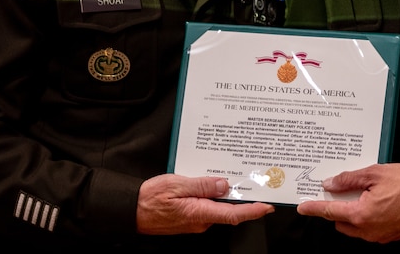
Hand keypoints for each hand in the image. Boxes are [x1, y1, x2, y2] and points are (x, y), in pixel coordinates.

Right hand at [136, 174, 273, 234]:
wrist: (132, 210)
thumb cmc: (151, 198)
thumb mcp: (177, 185)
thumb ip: (203, 185)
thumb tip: (224, 185)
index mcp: (199, 212)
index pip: (232, 214)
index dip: (252, 211)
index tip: (267, 206)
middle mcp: (201, 220)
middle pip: (228, 209)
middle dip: (243, 197)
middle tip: (256, 183)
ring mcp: (196, 220)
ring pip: (218, 207)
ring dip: (227, 195)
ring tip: (236, 178)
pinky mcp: (191, 216)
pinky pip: (208, 206)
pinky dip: (214, 196)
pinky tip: (214, 184)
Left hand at [295, 163, 399, 242]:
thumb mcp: (375, 173)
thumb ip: (349, 179)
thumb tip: (332, 184)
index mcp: (361, 214)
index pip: (329, 212)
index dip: (314, 208)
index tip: (303, 207)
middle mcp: (368, 229)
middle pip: (341, 222)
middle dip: (337, 208)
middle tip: (341, 190)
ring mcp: (380, 235)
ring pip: (355, 227)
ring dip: (352, 213)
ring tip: (362, 193)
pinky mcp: (390, 236)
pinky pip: (369, 228)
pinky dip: (366, 217)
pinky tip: (375, 201)